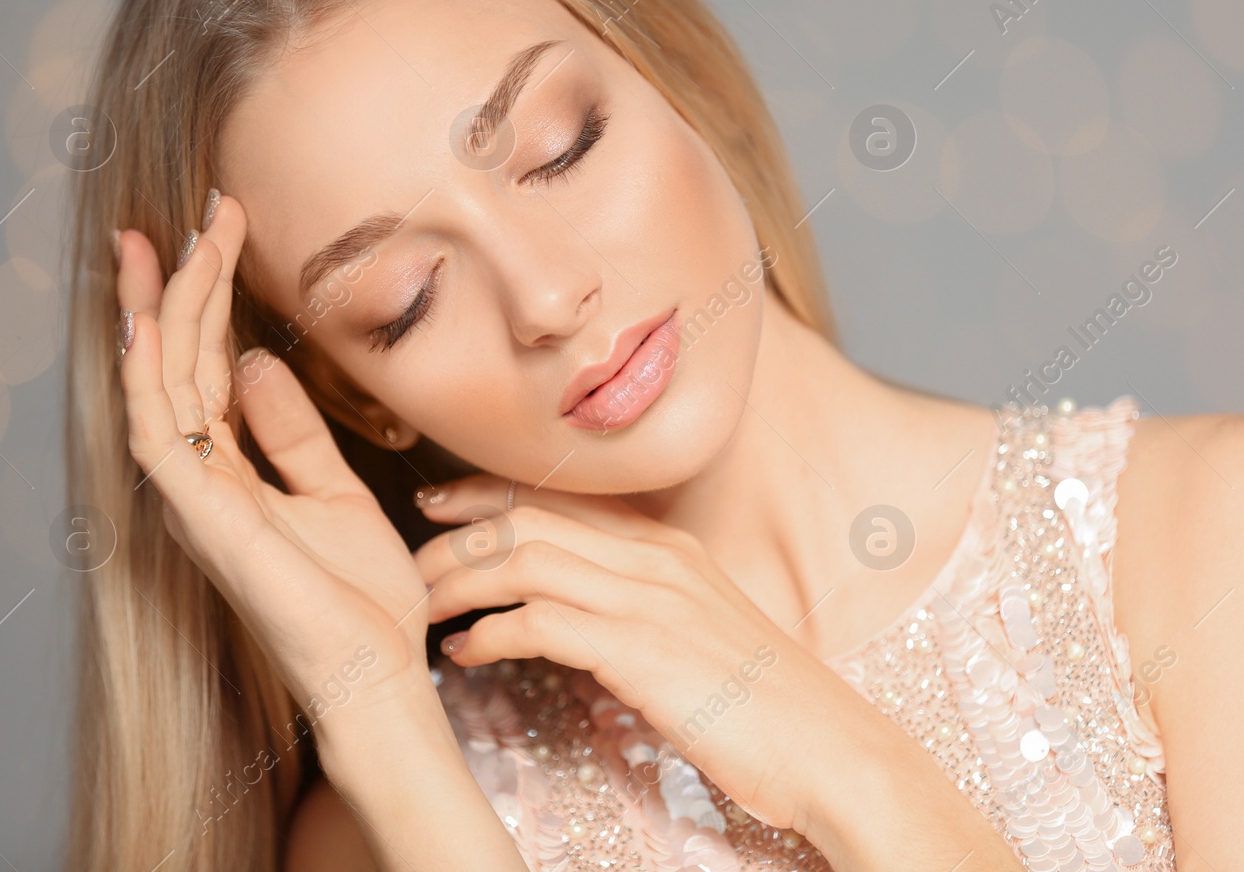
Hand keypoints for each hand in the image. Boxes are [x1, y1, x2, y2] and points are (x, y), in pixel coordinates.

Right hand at [115, 194, 431, 720]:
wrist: (379, 670)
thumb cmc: (361, 597)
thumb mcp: (336, 492)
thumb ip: (293, 432)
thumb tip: (258, 365)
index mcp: (231, 473)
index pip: (204, 369)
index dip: (208, 299)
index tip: (224, 231)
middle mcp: (202, 480)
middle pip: (175, 364)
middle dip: (180, 285)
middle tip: (198, 210)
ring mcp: (197, 499)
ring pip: (160, 385)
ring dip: (166, 310)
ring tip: (176, 240)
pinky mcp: (207, 518)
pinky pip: (162, 435)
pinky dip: (150, 376)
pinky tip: (150, 321)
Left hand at [410, 475, 895, 835]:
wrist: (833, 749)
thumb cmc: (772, 707)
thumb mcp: (707, 635)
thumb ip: (647, 610)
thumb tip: (582, 618)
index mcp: (672, 549)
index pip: (562, 498)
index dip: (489, 495)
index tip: (440, 506)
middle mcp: (658, 559)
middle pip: (530, 519)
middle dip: (456, 536)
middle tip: (410, 563)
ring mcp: (651, 600)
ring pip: (524, 559)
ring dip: (459, 582)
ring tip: (423, 610)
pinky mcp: (641, 650)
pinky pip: (540, 622)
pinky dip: (491, 633)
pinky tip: (467, 655)